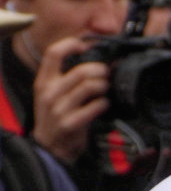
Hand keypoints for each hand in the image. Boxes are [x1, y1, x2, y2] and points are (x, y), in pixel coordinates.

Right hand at [32, 37, 109, 164]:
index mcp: (43, 80)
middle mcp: (49, 91)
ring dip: (103, 85)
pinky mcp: (71, 122)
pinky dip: (104, 104)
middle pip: (80, 71)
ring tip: (106, 87)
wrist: (50, 146)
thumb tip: (93, 63)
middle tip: (107, 72)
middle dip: (100, 70)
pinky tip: (105, 104)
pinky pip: (94, 107)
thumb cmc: (56, 116)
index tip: (85, 46)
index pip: (53, 53)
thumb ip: (67, 79)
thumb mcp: (53, 93)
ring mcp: (59, 108)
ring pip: (89, 87)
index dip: (71, 45)